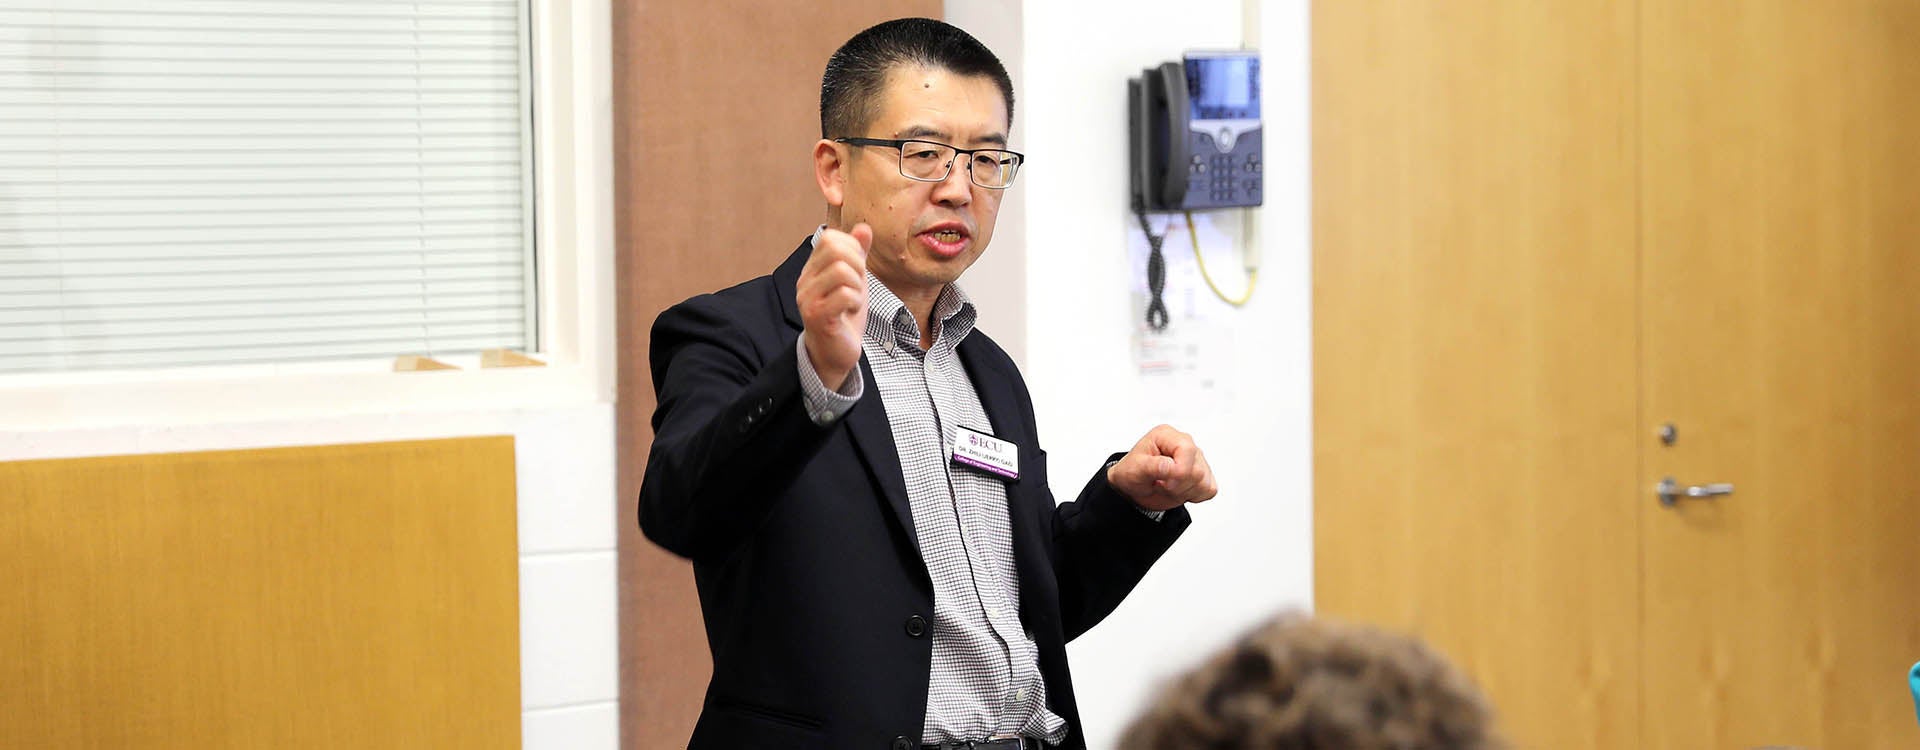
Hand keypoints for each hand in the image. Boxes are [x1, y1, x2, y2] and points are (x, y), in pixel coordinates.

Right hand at [798, 224, 871, 390]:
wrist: (835, 353)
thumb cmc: (844, 315)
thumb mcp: (855, 279)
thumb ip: (858, 254)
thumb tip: (864, 228)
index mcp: (812, 269)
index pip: (830, 237)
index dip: (852, 249)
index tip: (856, 271)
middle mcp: (805, 280)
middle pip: (835, 249)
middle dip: (857, 265)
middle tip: (857, 286)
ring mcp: (808, 298)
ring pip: (841, 271)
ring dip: (857, 286)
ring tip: (852, 301)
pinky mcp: (818, 316)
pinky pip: (845, 295)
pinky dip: (855, 303)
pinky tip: (848, 312)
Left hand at [1106, 425, 1217, 511]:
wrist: (1134, 488)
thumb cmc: (1133, 472)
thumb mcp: (1135, 469)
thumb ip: (1153, 466)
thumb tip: (1171, 466)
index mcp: (1168, 435)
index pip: (1188, 450)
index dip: (1178, 471)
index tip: (1162, 480)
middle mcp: (1186, 444)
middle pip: (1197, 470)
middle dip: (1177, 485)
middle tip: (1160, 483)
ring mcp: (1197, 459)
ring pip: (1204, 482)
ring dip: (1183, 491)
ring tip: (1167, 485)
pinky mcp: (1204, 475)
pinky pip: (1209, 490)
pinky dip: (1193, 496)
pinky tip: (1179, 489)